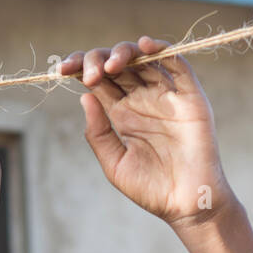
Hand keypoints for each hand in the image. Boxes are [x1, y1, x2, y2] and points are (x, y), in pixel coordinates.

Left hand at [60, 36, 238, 227]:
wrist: (186, 206)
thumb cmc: (151, 190)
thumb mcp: (114, 164)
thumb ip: (98, 133)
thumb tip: (84, 96)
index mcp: (122, 113)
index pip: (98, 79)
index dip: (80, 67)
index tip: (62, 70)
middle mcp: (142, 99)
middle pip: (117, 64)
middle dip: (97, 60)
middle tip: (90, 75)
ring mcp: (166, 95)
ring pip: (143, 58)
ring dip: (124, 53)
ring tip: (110, 66)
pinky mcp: (190, 96)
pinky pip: (178, 64)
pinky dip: (162, 49)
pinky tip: (144, 46)